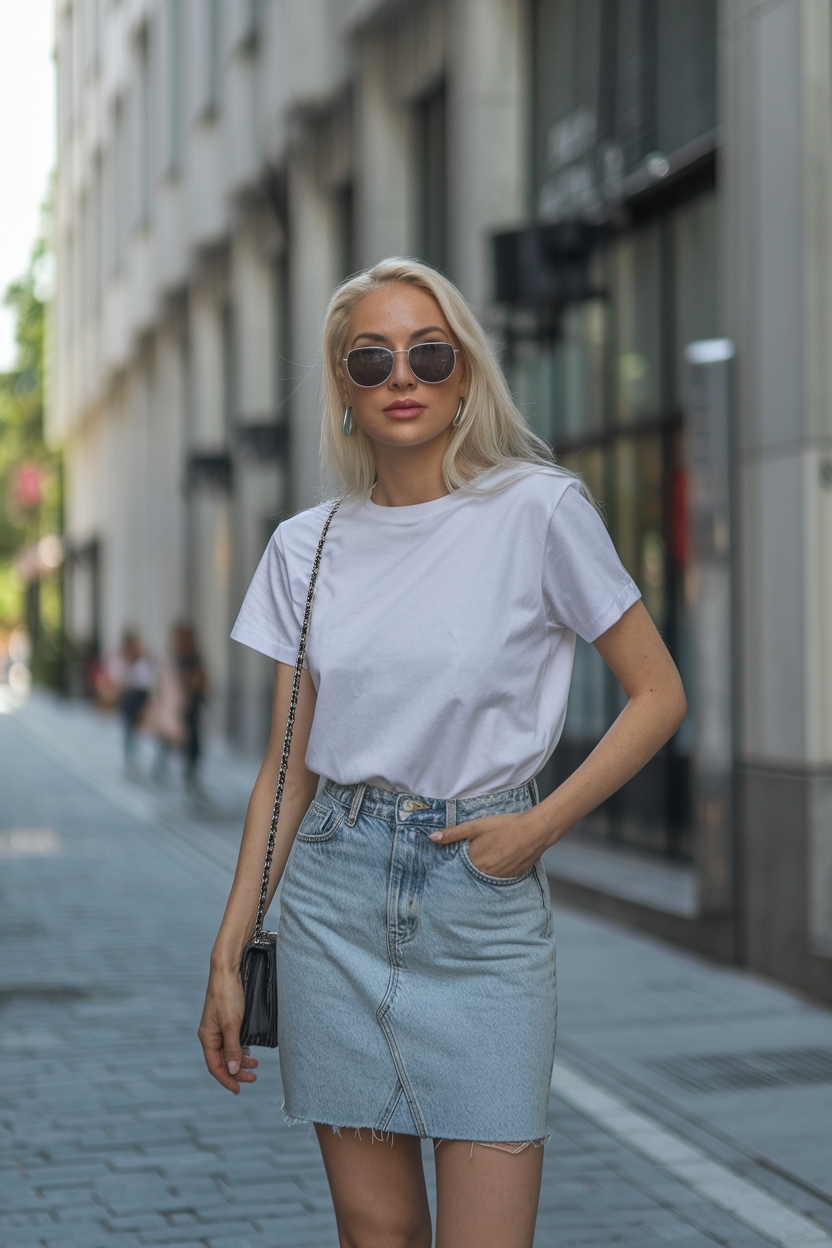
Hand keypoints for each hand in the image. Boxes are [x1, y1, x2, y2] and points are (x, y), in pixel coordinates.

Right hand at [198, 966, 258, 1093]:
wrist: (228, 968)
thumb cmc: (228, 994)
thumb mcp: (232, 1023)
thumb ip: (233, 1048)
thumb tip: (233, 1072)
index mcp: (207, 1036)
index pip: (215, 1066)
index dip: (227, 1080)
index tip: (239, 1090)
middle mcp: (211, 1033)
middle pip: (222, 1061)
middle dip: (236, 1072)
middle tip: (254, 1077)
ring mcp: (218, 1026)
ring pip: (228, 1051)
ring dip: (240, 1060)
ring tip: (255, 1064)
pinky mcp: (227, 1018)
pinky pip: (232, 1040)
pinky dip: (241, 1048)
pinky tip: (250, 1049)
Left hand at [429, 809, 546, 878]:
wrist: (535, 831)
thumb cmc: (505, 826)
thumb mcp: (476, 826)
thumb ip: (453, 833)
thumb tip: (432, 838)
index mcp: (474, 862)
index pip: (457, 868)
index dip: (456, 862)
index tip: (456, 858)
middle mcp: (486, 874)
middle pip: (471, 873)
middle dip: (469, 867)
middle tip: (475, 854)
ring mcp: (500, 877)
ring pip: (485, 877)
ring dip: (483, 869)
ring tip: (489, 855)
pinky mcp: (512, 877)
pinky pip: (499, 877)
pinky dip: (496, 870)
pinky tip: (501, 858)